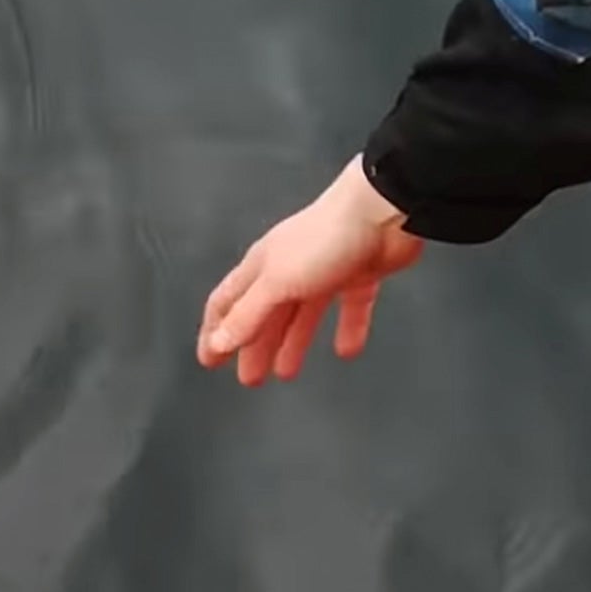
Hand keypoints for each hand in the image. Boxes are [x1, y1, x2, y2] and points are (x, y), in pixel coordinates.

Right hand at [196, 155, 424, 385]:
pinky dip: (346, 330)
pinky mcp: (359, 276)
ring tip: (286, 373)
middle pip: (263, 315)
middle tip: (250, 378)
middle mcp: (288, 270)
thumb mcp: (277, 283)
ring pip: (301, 316)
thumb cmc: (322, 242)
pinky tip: (346, 351)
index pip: (227, 303)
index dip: (215, 332)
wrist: (382, 212)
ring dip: (292, 344)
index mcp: (261, 267)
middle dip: (253, 347)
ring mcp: (323, 273)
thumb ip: (248, 315)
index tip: (209, 361)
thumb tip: (219, 342)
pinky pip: (348, 310)